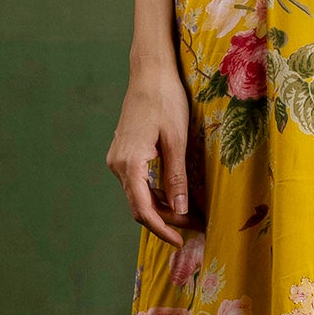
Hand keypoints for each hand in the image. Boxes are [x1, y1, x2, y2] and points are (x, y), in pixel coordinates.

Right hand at [106, 53, 193, 244]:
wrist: (149, 73)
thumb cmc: (165, 100)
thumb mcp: (177, 140)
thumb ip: (176, 177)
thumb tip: (181, 210)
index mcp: (129, 163)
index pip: (143, 209)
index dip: (162, 229)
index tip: (180, 241)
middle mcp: (118, 164)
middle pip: (140, 205)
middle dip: (166, 220)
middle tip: (195, 227)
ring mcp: (118, 159)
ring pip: (138, 195)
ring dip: (162, 207)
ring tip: (190, 214)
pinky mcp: (123, 153)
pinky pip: (137, 183)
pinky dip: (155, 193)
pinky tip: (175, 196)